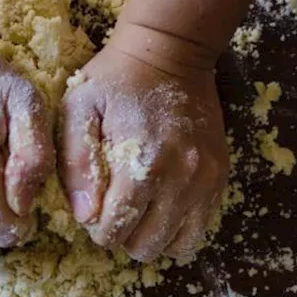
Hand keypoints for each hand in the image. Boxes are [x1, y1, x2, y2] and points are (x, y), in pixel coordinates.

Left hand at [59, 24, 228, 262]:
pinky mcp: (219, 177)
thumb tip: (85, 215)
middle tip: (115, 211)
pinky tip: (162, 207)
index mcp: (143, 164)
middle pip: (147, 245)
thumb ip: (76, 164)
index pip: (115, 231)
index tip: (94, 209)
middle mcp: (181, 179)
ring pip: (180, 245)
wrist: (172, 51)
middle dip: (124, 237)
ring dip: (154, 238)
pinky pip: (201, 227)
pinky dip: (178, 228)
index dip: (97, 228)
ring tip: (140, 213)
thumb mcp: (79, 109)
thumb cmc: (117, 79)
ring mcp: (205, 180)